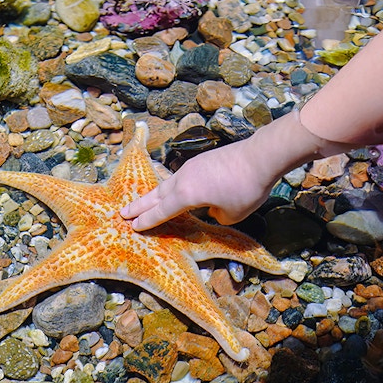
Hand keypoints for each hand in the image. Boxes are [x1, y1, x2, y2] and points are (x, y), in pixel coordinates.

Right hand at [120, 138, 279, 230]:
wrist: (260, 156)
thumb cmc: (246, 188)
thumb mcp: (231, 214)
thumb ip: (215, 216)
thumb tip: (210, 207)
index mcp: (186, 195)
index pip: (162, 211)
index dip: (147, 221)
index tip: (132, 227)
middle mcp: (184, 179)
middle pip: (156, 194)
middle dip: (139, 206)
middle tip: (122, 213)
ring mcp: (192, 167)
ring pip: (167, 183)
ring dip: (154, 193)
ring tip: (143, 201)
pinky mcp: (202, 160)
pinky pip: (180, 177)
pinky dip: (170, 186)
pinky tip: (173, 189)